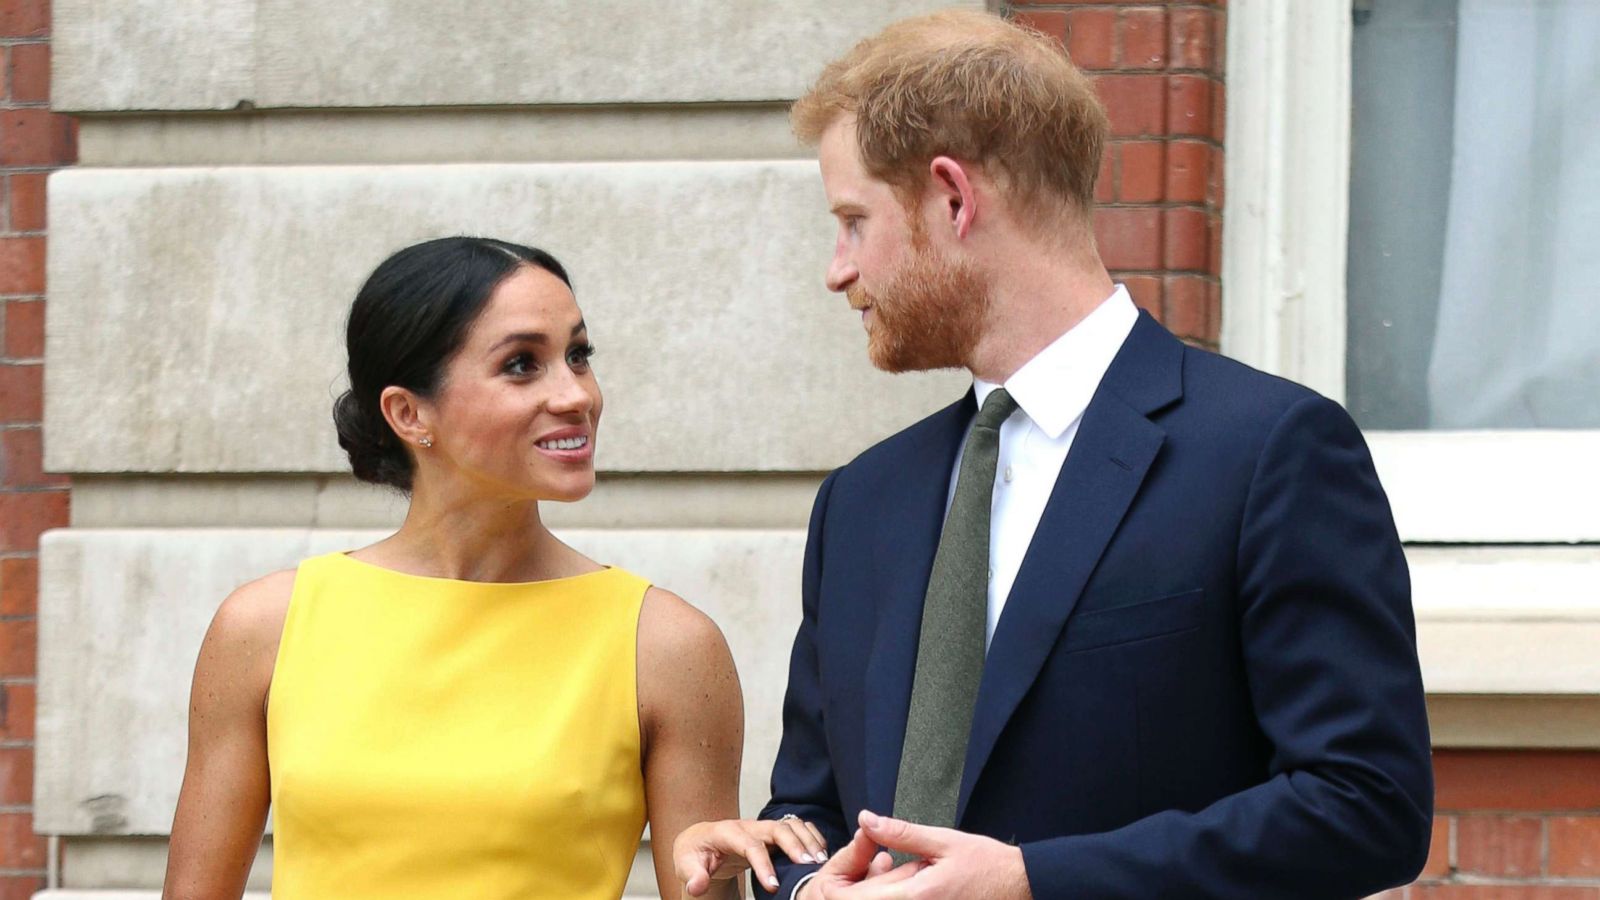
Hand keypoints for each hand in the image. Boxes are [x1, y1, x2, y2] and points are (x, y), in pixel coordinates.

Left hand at [675, 817, 830, 895]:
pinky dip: (811, 837)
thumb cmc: (694, 854)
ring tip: (820, 861)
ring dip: (807, 840)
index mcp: (726, 833)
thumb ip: (692, 876)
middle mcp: (748, 826)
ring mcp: (762, 827)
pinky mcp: (772, 833)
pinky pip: (797, 828)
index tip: (773, 885)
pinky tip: (821, 854)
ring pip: (791, 825)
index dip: (763, 863)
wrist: (700, 841)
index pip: (749, 844)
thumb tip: (697, 886)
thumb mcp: (686, 865)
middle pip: (777, 828)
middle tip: (809, 866)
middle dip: (795, 845)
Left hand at [806, 810, 1030, 899]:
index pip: (860, 899)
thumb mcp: (943, 841)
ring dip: (873, 891)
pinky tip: (902, 877)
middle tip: (853, 869)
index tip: (837, 873)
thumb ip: (901, 833)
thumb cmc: (988, 865)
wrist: (1022, 888)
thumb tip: (867, 819)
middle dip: (855, 887)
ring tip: (881, 868)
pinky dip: (890, 894)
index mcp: (915, 897)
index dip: (839, 888)